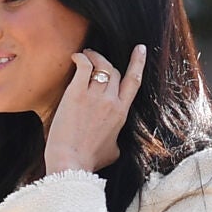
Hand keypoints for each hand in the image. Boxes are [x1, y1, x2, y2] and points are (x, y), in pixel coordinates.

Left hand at [44, 45, 145, 174]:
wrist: (71, 162)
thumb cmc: (90, 161)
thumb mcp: (113, 151)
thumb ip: (117, 139)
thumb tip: (115, 141)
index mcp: (122, 113)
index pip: (134, 81)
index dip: (138, 62)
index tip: (140, 49)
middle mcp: (111, 101)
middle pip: (114, 71)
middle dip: (106, 63)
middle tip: (96, 57)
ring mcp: (94, 96)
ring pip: (100, 65)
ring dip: (94, 56)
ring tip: (86, 54)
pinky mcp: (76, 94)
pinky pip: (83, 67)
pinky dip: (81, 58)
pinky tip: (76, 57)